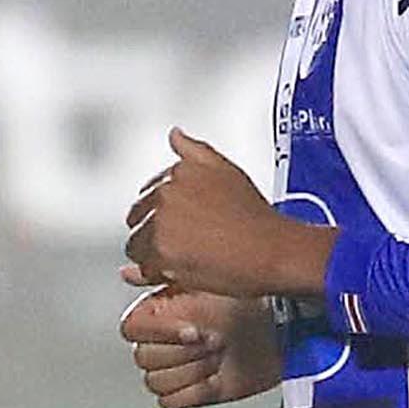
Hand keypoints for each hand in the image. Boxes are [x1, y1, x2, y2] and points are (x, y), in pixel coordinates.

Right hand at [117, 272, 282, 407]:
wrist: (282, 328)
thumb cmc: (250, 301)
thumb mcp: (205, 282)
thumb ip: (163, 277)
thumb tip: (129, 271)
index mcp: (161, 313)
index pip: (132, 329)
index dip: (162, 333)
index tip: (194, 330)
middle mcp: (166, 341)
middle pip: (144, 358)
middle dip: (184, 352)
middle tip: (214, 340)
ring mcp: (179, 367)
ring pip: (156, 382)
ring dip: (192, 370)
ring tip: (219, 355)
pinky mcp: (194, 392)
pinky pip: (170, 401)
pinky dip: (192, 392)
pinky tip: (215, 375)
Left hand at [127, 129, 334, 302]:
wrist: (271, 250)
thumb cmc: (256, 217)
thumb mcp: (227, 170)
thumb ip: (194, 151)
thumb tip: (174, 135)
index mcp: (179, 171)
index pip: (149, 192)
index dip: (162, 212)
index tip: (179, 222)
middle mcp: (166, 194)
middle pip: (137, 217)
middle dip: (152, 230)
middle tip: (183, 242)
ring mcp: (161, 224)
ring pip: (136, 244)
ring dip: (153, 252)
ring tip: (185, 256)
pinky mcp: (161, 253)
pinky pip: (143, 267)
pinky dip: (156, 272)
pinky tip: (182, 269)